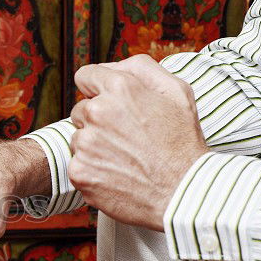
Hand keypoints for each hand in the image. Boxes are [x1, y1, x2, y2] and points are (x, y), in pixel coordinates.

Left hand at [70, 54, 208, 230]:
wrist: (183, 193)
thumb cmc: (182, 143)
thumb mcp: (176, 92)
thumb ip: (141, 68)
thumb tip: (111, 66)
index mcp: (119, 88)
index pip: (85, 76)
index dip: (97, 89)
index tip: (108, 102)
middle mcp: (97, 111)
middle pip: (81, 110)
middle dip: (97, 120)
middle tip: (126, 137)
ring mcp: (85, 143)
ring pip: (78, 138)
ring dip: (94, 146)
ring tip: (125, 158)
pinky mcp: (79, 171)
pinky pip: (77, 165)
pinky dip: (93, 171)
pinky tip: (117, 175)